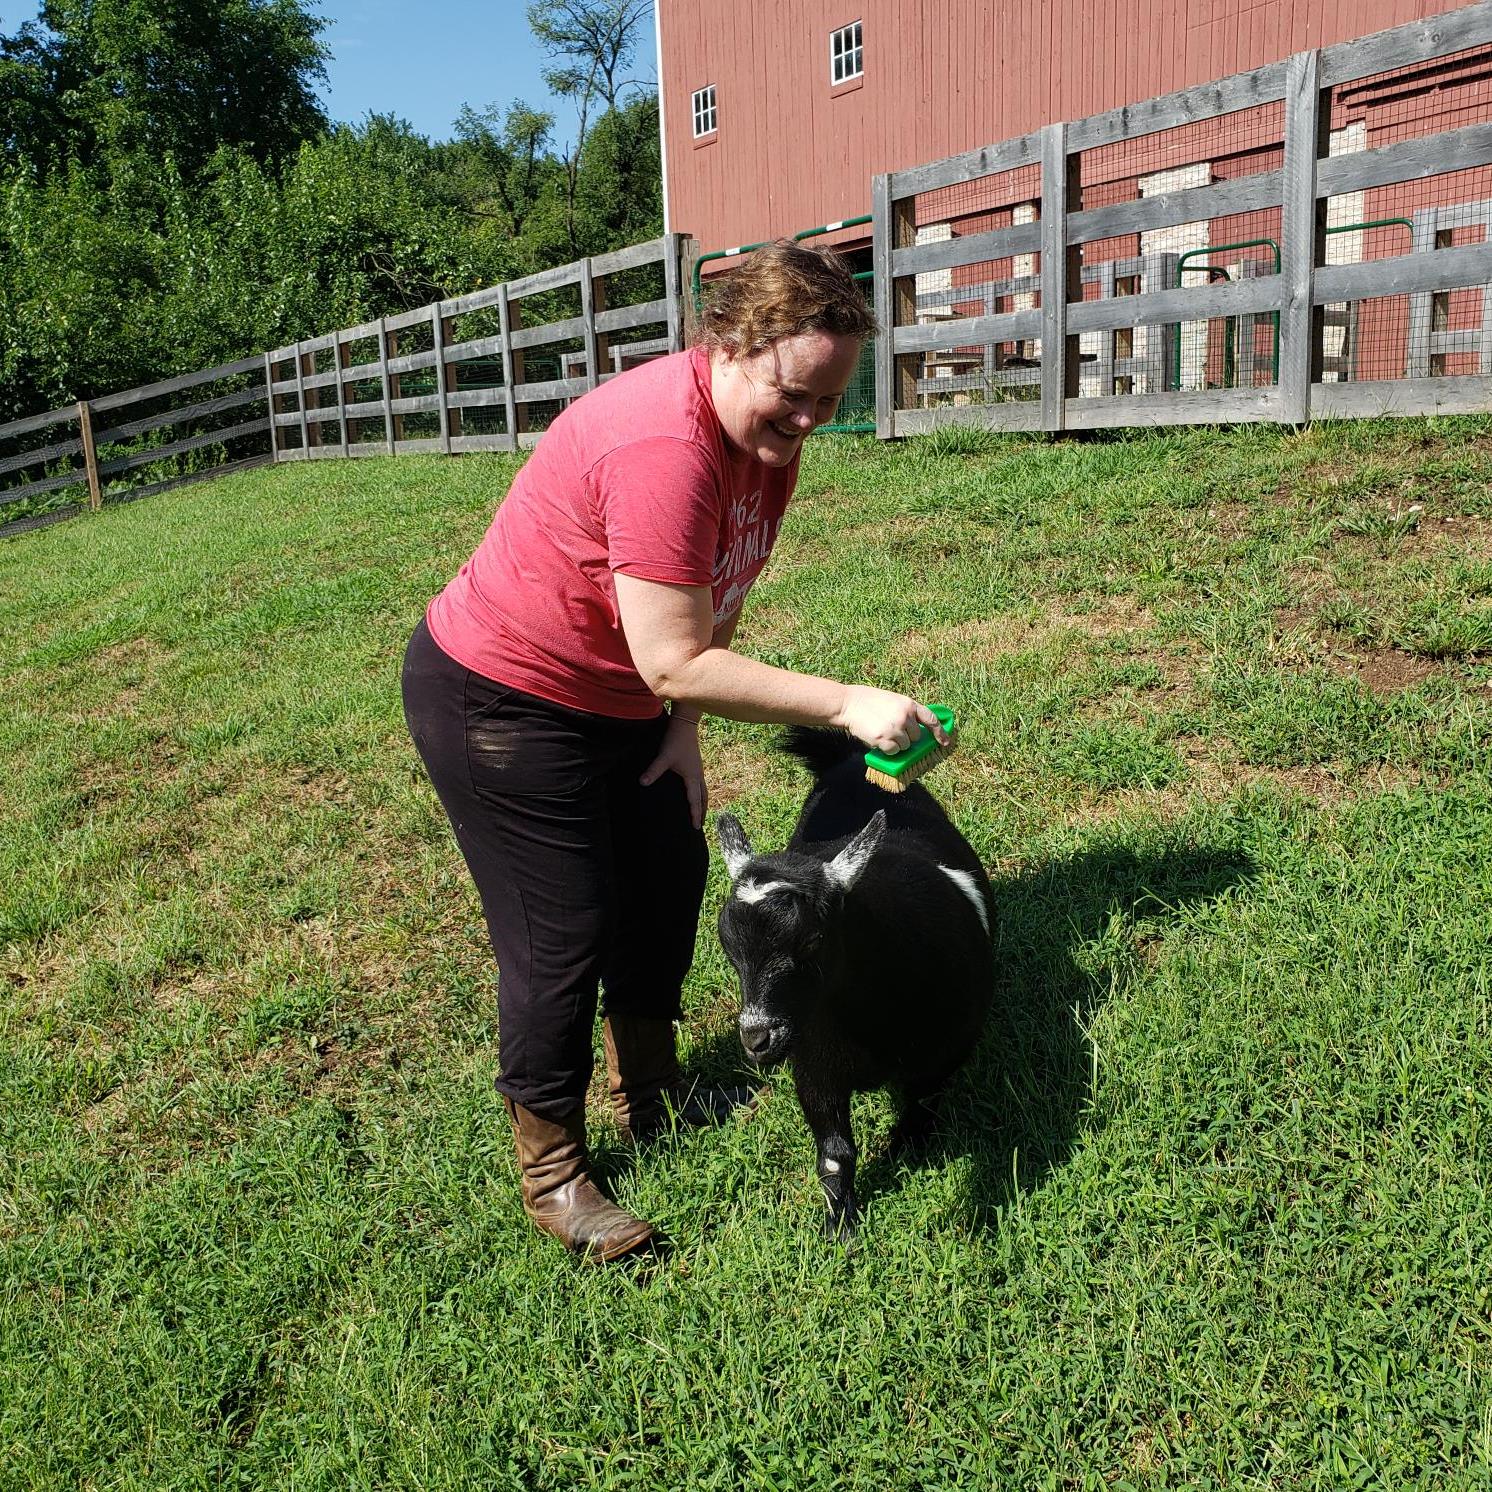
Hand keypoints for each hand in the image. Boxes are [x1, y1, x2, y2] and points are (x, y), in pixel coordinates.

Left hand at [639, 712, 706, 827]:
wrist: (684, 724)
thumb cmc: (675, 741)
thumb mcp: (663, 757)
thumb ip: (653, 770)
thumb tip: (642, 783)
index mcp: (692, 776)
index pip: (695, 800)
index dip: (695, 814)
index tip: (696, 827)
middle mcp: (698, 774)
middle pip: (704, 797)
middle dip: (703, 811)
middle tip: (701, 824)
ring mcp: (698, 769)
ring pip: (704, 790)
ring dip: (703, 802)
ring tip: (701, 811)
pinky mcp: (695, 764)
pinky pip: (700, 783)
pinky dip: (700, 792)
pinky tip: (694, 791)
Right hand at [835, 686, 946, 755]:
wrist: (848, 704)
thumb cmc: (868, 701)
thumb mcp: (892, 700)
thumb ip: (906, 712)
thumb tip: (916, 732)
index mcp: (909, 704)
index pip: (931, 719)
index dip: (940, 732)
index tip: (945, 742)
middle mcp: (905, 717)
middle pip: (916, 738)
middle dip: (907, 737)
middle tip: (892, 730)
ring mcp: (895, 729)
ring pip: (904, 747)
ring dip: (896, 744)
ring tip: (882, 732)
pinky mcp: (884, 740)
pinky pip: (893, 752)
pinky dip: (886, 749)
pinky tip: (877, 738)